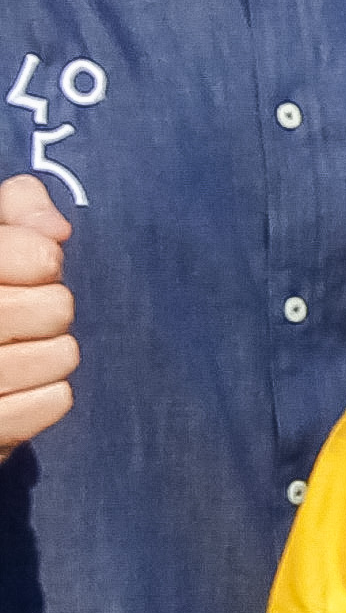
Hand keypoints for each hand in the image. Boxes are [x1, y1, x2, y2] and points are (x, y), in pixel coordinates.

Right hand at [0, 175, 78, 452]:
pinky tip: (15, 390)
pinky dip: (45, 395)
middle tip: (20, 315)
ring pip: (63, 356)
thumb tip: (55, 230)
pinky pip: (56, 400)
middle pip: (56, 308)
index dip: (41, 260)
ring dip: (51, 352)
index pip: (39, 257)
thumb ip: (15, 211)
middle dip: (49, 308)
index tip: (26, 269)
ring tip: (16, 352)